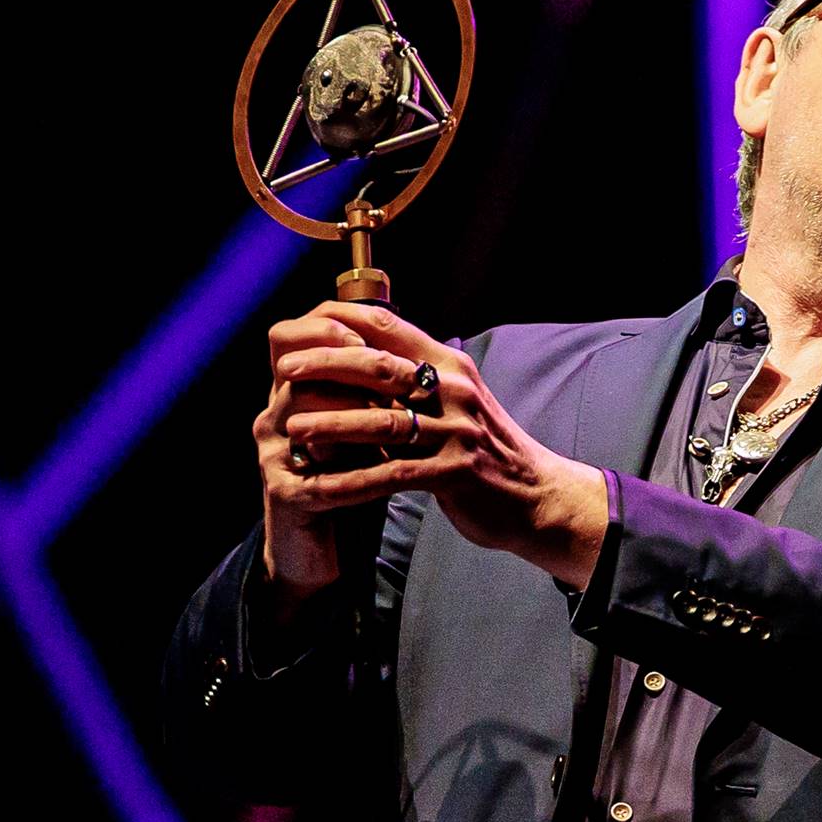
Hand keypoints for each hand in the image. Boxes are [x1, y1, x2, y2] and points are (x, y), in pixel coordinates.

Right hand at [253, 307, 392, 601]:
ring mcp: (272, 455)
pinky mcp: (283, 495)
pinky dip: (365, 478)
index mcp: (287, 391)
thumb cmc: (346, 475)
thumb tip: (412, 343)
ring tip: (407, 422)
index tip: (382, 333)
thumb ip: (369, 387)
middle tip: (410, 376)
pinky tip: (400, 478)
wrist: (316, 545)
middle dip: (358, 368)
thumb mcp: (358, 424)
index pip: (288, 338)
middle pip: (300, 372)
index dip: (328, 327)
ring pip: (306, 419)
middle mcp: (272, 415)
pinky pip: (324, 482)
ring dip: (359, 417)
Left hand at [269, 301, 608, 588]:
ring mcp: (457, 431)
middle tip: (285, 370)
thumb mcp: (459, 403)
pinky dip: (352, 481)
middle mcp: (455, 391)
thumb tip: (362, 361)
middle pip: (380, 368)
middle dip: (327, 366)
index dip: (343, 325)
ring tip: (292, 425)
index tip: (304, 329)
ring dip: (332, 423)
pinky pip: (392, 475)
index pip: (391, 329)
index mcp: (451, 367)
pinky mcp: (456, 473)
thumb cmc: (487, 449)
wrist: (536, 496)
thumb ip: (418, 381)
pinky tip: (322, 487)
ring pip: (382, 421)